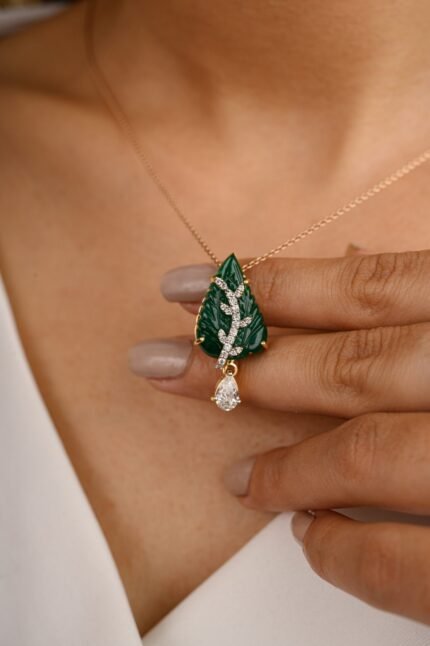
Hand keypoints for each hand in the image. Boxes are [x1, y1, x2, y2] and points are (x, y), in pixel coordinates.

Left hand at [129, 250, 429, 624]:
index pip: (360, 291)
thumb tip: (352, 258)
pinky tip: (309, 535)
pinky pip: (394, 560)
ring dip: (284, 468)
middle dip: (237, 366)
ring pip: (361, 454)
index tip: (191, 289)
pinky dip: (341, 550)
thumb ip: (419, 300)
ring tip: (237, 481)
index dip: (269, 287)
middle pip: (342, 367)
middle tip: (160, 365)